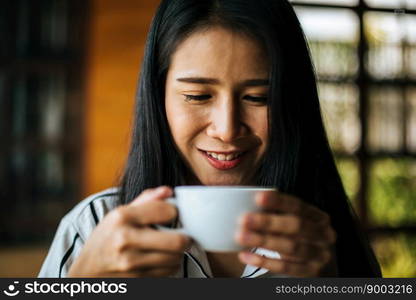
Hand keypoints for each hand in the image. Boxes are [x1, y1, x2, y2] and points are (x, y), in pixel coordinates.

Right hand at [68, 186, 190, 276]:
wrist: (86, 270)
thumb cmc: (106, 238)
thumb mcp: (118, 214)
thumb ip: (146, 200)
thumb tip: (168, 191)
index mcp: (122, 217)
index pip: (167, 211)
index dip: (174, 211)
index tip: (171, 214)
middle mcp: (126, 240)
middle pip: (178, 241)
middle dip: (184, 237)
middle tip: (181, 235)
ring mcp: (131, 263)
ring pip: (176, 258)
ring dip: (177, 253)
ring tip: (168, 248)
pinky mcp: (137, 280)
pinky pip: (168, 272)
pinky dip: (169, 266)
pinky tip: (159, 259)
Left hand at [235, 191, 336, 276]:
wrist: (311, 262)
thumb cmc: (292, 234)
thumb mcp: (289, 221)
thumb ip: (273, 211)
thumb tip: (244, 200)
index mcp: (319, 217)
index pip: (298, 206)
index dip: (278, 201)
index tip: (257, 197)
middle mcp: (323, 235)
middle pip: (296, 226)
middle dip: (268, 222)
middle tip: (243, 219)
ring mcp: (318, 256)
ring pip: (291, 247)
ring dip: (263, 241)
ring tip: (240, 236)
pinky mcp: (309, 272)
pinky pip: (285, 268)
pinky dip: (263, 262)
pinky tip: (244, 255)